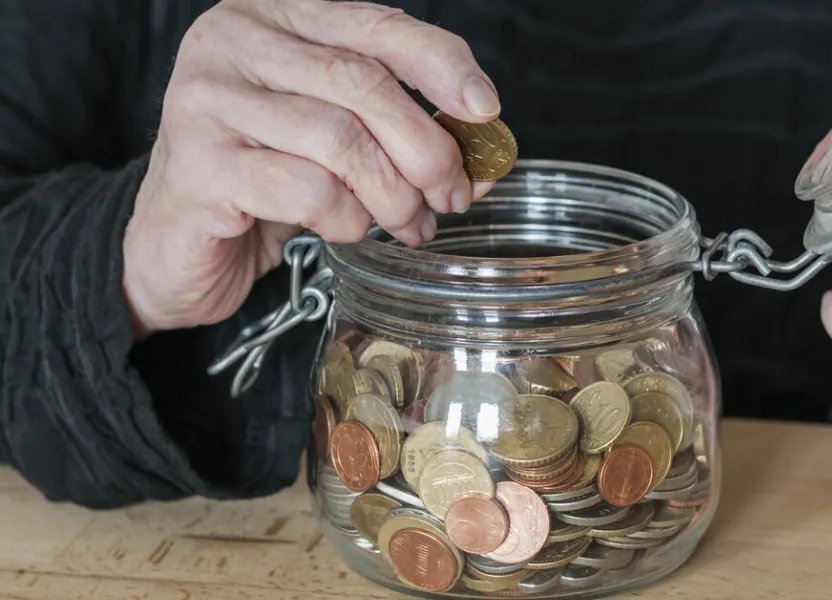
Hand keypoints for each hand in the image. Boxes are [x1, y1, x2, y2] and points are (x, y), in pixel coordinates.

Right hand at [123, 0, 499, 336]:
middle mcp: (233, 42)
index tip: (485, 111)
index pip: (378, 24)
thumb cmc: (263, 184)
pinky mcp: (198, 164)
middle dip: (426, 148)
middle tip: (450, 196)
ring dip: (393, 194)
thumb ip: (404, 136)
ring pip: (340, 139)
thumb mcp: (339, 144)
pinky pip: (307, 189)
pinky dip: (347, 219)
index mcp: (276, 18)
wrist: (176, 247)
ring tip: (408, 225)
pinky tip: (347, 230)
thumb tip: (486, 156)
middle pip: (363, 83)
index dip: (442, 65)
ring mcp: (207, 99)